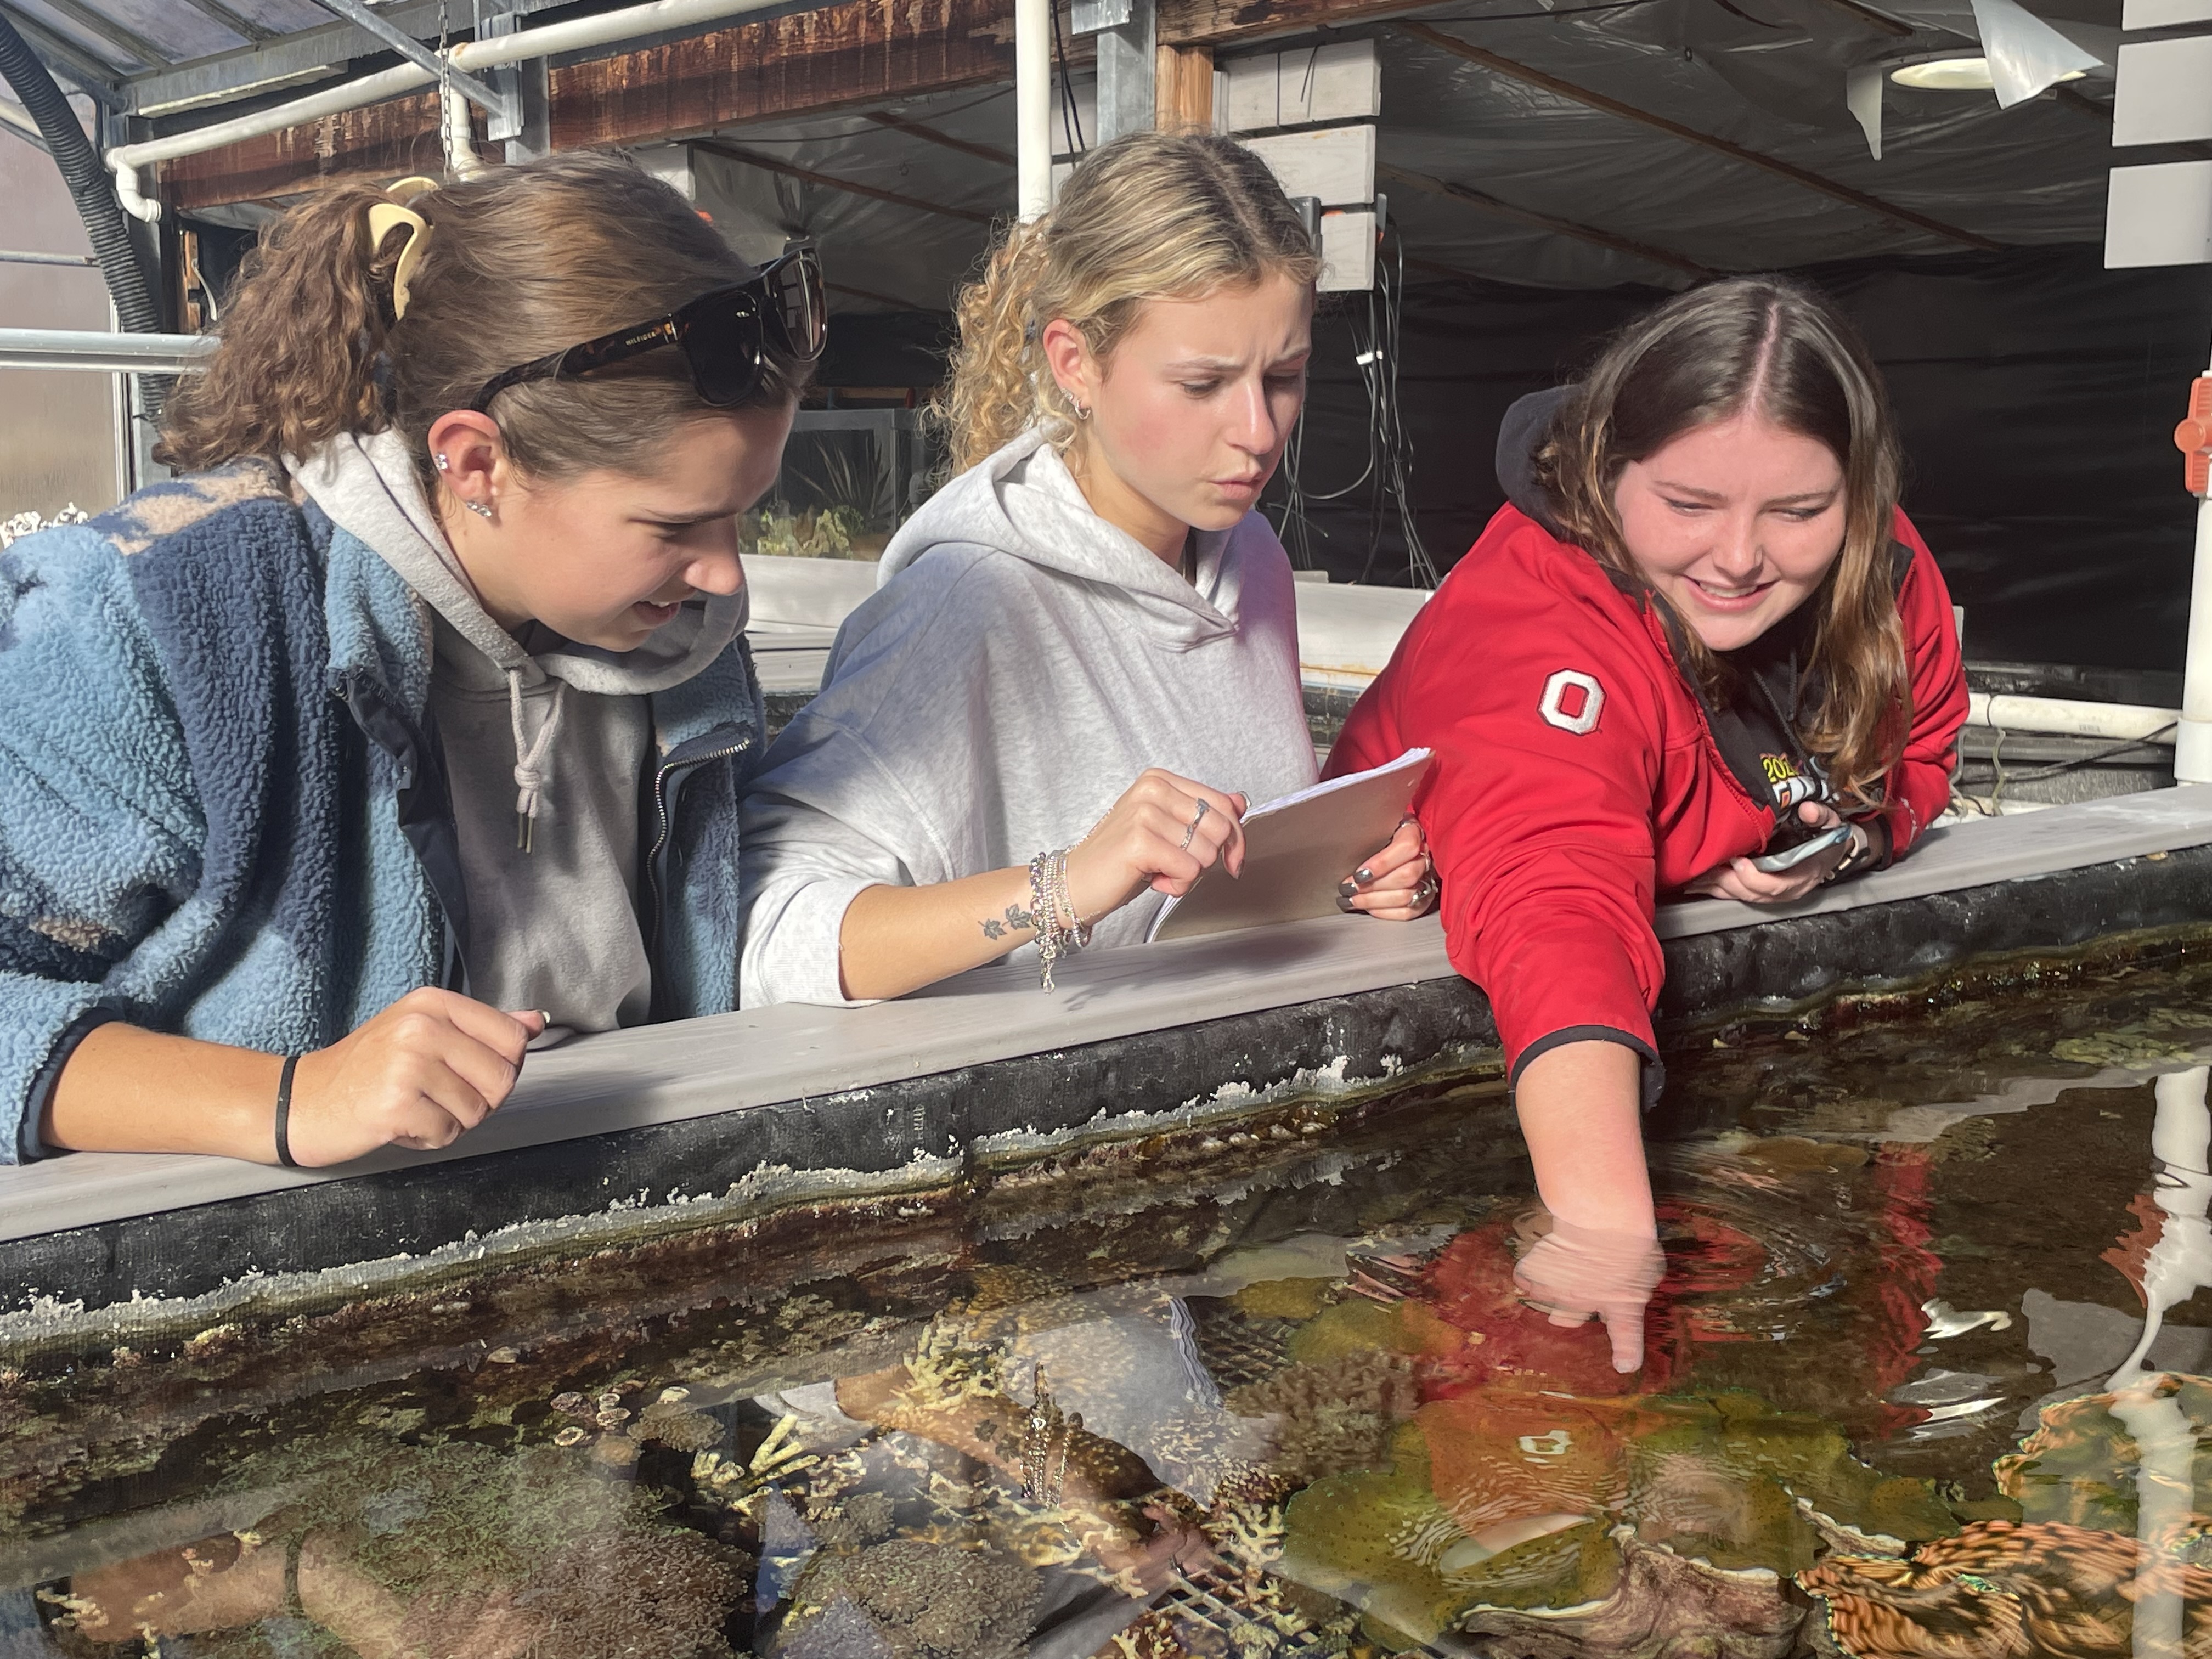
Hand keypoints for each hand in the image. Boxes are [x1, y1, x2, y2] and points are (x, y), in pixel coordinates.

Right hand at [285, 989, 544, 1165]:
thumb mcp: (423, 1031)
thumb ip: (482, 1027)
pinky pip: (447, 1134)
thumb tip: (535, 1022)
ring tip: (414, 1107)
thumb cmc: (365, 1069)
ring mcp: (408, 1064)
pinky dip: (428, 1138)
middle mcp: (422, 1026)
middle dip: (480, 1100)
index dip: (502, 1067)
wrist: (302, 1101)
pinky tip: (399, 1123)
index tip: (469, 1073)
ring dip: (451, 1121)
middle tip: (439, 1097)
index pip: (513, 1038)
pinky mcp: (395, 1104)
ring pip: (477, 1110)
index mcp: (434, 1004)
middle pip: (502, 1078)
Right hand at [1064, 768, 1246, 921]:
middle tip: (1178, 866)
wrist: (1075, 884)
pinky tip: (1154, 881)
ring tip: (1160, 872)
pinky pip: (1190, 870)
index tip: (1230, 860)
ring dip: (1189, 875)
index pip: (1225, 805)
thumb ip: (1202, 813)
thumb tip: (1240, 802)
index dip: (1235, 839)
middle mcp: (1153, 789)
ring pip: (1207, 852)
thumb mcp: (1167, 830)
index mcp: (1160, 780)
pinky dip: (1178, 886)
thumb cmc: (1121, 860)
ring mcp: (1145, 813)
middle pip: (1222, 829)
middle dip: (1209, 859)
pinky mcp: (1140, 841)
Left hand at [1339, 816, 1434, 919]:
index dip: (1382, 863)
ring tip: (1352, 901)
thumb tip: (1345, 846)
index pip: (1406, 847)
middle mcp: (1426, 857)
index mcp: (1415, 832)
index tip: (1358, 874)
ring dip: (1374, 901)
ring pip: (1406, 896)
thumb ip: (1371, 834)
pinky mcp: (1425, 899)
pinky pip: (1408, 911)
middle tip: (1349, 889)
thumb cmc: (1385, 836)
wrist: (1405, 846)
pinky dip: (1386, 912)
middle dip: (1372, 886)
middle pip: (1405, 876)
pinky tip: (1369, 909)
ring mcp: (1428, 879)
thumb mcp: (1379, 827)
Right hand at [1513, 1213, 1664, 1372]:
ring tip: (1553, 1261)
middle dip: (1568, 1311)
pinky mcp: (1535, 1272)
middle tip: (1572, 1292)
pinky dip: (1526, 1271)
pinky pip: (1522, 1278)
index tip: (1624, 1366)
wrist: (1603, 1221)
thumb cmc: (1632, 1240)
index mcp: (1620, 1305)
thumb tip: (1633, 1284)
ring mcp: (1557, 1290)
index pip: (1626, 1337)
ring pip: (1542, 1297)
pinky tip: (1534, 1259)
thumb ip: (1637, 1282)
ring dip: (1547, 1285)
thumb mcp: (1650, 1266)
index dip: (1626, 1355)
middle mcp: (1584, 1304)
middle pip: (1566, 1319)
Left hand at [1681, 802, 1854, 904]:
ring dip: (1718, 887)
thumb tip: (1807, 809)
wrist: (1830, 850)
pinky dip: (1717, 890)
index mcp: (1804, 875)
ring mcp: (1774, 893)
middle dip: (1729, 882)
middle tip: (1707, 868)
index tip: (1738, 862)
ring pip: (1743, 896)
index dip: (1756, 878)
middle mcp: (1788, 890)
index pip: (1778, 886)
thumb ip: (1820, 816)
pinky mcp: (1762, 890)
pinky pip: (1737, 894)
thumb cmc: (1827, 836)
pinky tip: (1698, 883)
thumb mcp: (1830, 823)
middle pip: (1754, 894)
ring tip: (1696, 875)